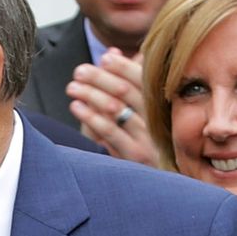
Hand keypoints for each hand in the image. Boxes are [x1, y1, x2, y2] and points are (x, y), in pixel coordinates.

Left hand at [65, 50, 156, 165]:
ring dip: (91, 94)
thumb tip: (111, 51)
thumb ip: (130, 80)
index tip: (105, 57)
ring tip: (73, 87)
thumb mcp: (142, 109)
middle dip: (101, 78)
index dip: (124, 66)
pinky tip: (77, 107)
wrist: (161, 184)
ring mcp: (148, 140)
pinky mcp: (134, 157)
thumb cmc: (148, 139)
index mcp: (164, 106)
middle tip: (80, 71)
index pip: (144, 79)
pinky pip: (110, 133)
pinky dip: (91, 117)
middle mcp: (159, 121)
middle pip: (127, 91)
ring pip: (116, 109)